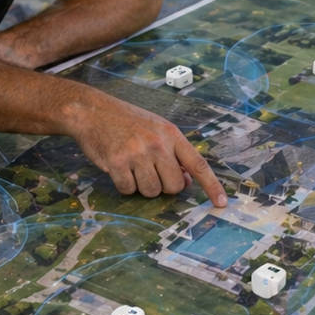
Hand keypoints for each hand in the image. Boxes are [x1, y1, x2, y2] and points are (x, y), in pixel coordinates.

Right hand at [71, 93, 226, 205]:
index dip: (212, 186)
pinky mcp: (117, 163)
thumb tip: (186, 181)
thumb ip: (173, 153)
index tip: (222, 203)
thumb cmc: (127, 121)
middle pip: (174, 186)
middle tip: (151, 171)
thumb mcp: (157, 129)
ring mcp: (137, 153)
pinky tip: (118, 168)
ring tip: (132, 166)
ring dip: (142, 186)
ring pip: (151, 191)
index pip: (197, 164)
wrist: (93, 111)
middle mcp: (157, 144)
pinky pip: (128, 190)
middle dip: (164, 186)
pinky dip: (124, 185)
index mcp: (171, 134)